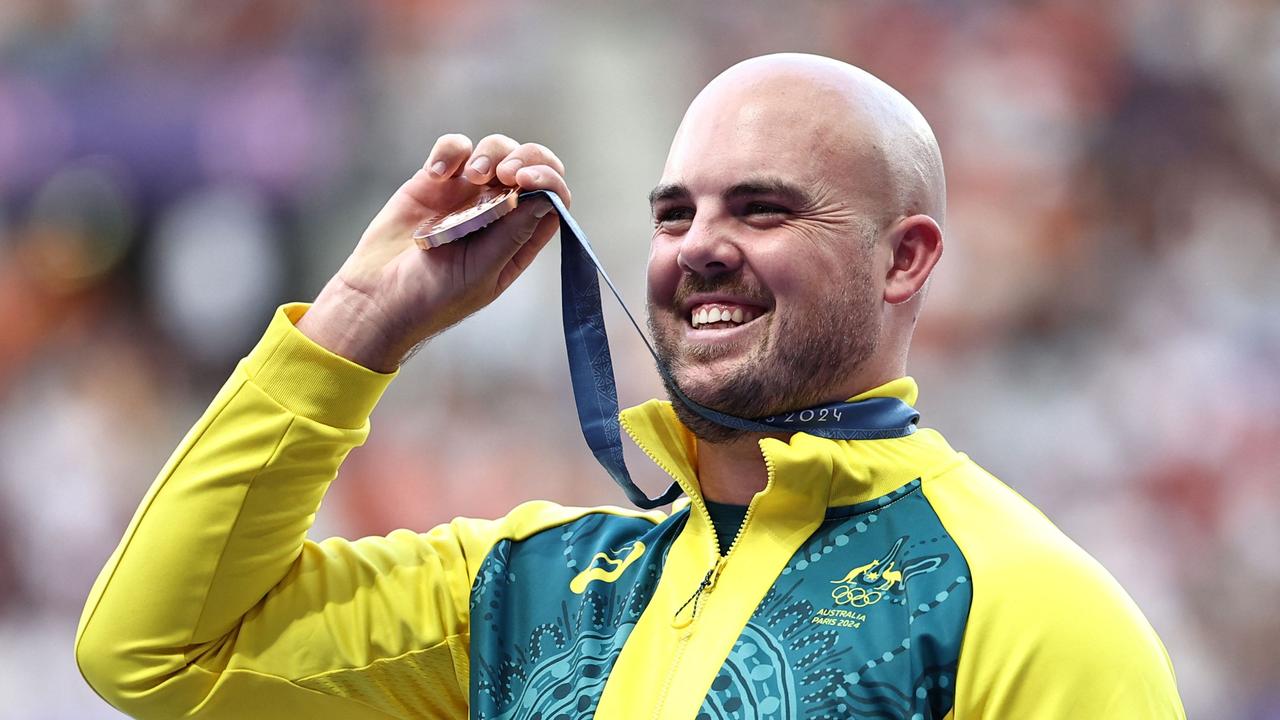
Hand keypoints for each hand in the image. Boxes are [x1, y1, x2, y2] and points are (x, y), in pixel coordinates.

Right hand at [297, 133, 570, 371]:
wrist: (376, 297)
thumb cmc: (432, 297)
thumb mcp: (481, 271)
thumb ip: (514, 234)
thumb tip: (549, 198)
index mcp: (519, 238)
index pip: (552, 198)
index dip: (549, 180)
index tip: (527, 180)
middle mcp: (499, 212)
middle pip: (530, 166)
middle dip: (526, 157)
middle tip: (506, 172)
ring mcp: (467, 193)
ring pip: (495, 150)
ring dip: (490, 153)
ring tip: (471, 175)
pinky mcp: (435, 181)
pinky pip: (454, 149)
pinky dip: (450, 152)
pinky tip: (437, 174)